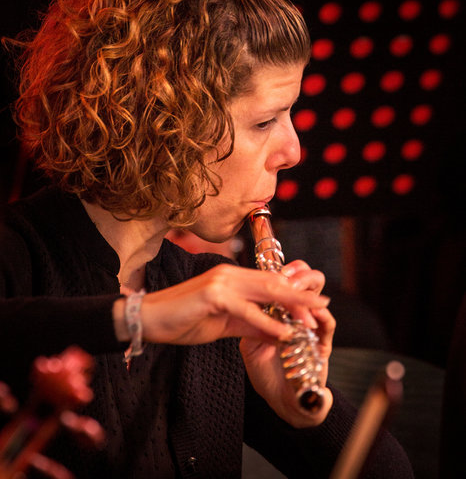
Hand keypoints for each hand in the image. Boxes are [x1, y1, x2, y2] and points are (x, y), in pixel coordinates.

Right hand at [113, 263, 329, 345]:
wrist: (148, 319)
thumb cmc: (183, 320)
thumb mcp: (224, 324)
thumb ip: (250, 324)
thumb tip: (278, 330)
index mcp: (232, 278)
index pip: (270, 283)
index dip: (294, 294)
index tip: (314, 305)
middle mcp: (230, 274)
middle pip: (273, 284)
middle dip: (300, 296)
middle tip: (324, 306)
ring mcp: (221, 282)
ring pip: (265, 292)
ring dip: (292, 306)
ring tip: (313, 317)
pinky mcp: (212, 294)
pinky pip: (246, 310)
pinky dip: (268, 321)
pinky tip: (284, 331)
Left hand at [239, 260, 335, 427]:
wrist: (280, 402)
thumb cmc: (265, 374)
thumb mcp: (250, 343)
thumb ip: (250, 322)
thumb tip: (242, 299)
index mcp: (282, 313)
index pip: (286, 283)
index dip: (281, 272)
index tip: (268, 265)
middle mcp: (300, 317)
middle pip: (308, 283)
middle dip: (299, 275)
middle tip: (287, 275)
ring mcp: (313, 329)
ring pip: (320, 298)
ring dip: (310, 291)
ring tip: (297, 290)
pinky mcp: (323, 345)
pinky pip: (328, 325)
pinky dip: (321, 316)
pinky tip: (311, 312)